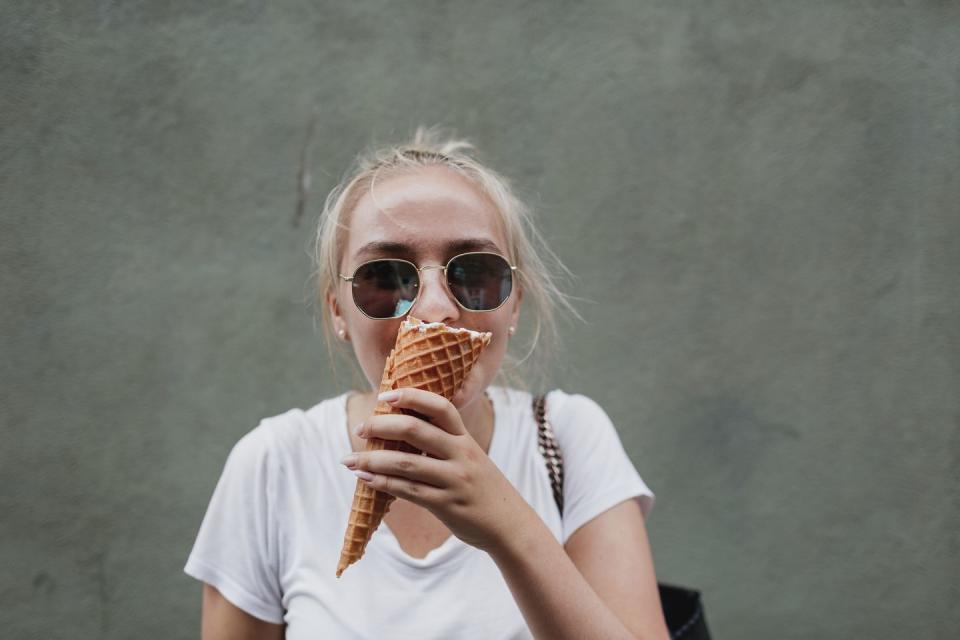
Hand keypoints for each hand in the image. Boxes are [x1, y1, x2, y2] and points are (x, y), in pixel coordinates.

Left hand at [340, 388, 531, 553]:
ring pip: (406, 463)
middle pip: (416, 430)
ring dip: (372, 460)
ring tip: (349, 460)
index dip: (412, 396)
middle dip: (382, 426)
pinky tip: (365, 480)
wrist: (510, 525)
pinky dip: (383, 484)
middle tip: (360, 428)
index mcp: (466, 438)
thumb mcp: (470, 458)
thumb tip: (400, 432)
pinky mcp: (447, 505)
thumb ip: (444, 444)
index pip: (441, 407)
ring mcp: (454, 480)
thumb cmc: (482, 489)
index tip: (386, 395)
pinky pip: (409, 491)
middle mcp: (462, 454)